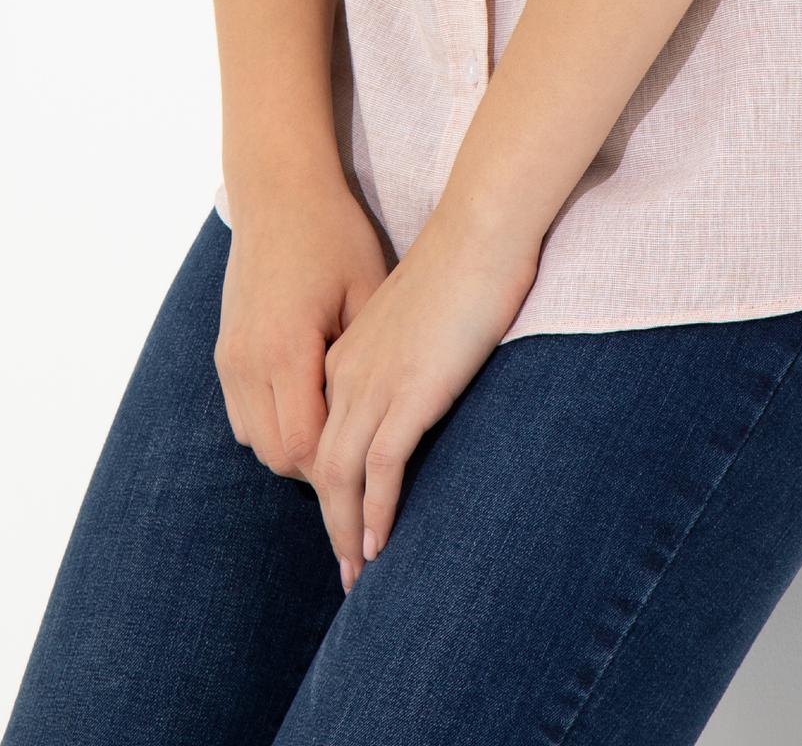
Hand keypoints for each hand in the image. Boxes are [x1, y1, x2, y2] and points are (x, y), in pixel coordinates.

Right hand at [215, 171, 393, 492]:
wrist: (278, 190)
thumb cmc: (334, 235)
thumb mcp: (367, 291)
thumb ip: (370, 360)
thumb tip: (391, 415)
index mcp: (286, 350)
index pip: (306, 447)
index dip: (341, 469)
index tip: (377, 470)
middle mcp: (248, 362)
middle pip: (277, 455)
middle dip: (318, 469)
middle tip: (364, 461)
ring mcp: (230, 357)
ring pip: (255, 440)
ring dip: (292, 447)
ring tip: (339, 437)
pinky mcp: (225, 350)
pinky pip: (242, 415)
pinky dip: (272, 425)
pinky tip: (309, 407)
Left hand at [314, 199, 541, 588]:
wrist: (478, 229)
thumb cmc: (461, 267)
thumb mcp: (418, 320)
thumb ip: (406, 356)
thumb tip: (417, 384)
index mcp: (347, 356)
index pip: (325, 436)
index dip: (332, 488)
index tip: (347, 525)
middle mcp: (347, 374)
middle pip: (323, 466)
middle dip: (333, 524)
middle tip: (348, 571)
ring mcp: (374, 383)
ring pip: (341, 477)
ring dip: (348, 532)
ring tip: (360, 574)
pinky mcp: (408, 392)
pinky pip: (380, 468)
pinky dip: (378, 512)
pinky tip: (383, 545)